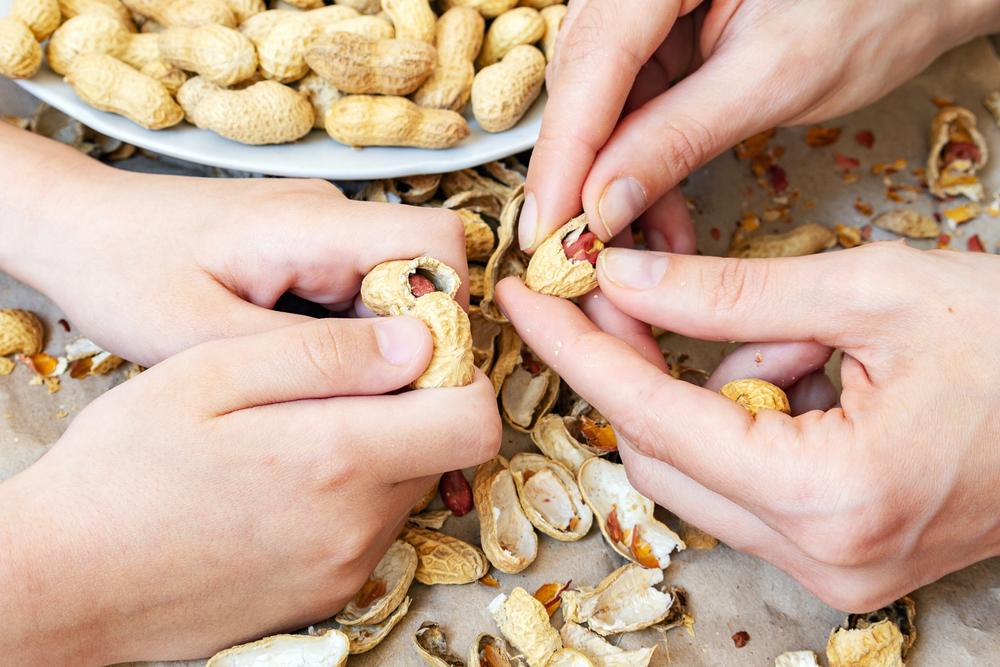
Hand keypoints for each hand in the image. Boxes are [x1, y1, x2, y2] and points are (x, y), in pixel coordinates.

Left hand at [0, 122, 466, 366]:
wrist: (72, 228)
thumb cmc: (122, 273)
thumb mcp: (202, 337)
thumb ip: (307, 356)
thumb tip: (409, 369)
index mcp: (312, 224)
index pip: (439, 243)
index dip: (452, 311)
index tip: (419, 378)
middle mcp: (331, 216)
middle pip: (425, 272)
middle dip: (415, 344)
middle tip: (370, 408)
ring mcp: (320, 231)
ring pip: (393, 291)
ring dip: (379, 347)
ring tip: (329, 396)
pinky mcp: (305, 250)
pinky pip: (357, 295)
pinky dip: (350, 341)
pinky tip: (308, 376)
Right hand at [0, 317, 500, 663]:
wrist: (66, 581)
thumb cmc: (122, 469)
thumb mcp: (211, 373)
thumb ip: (325, 354)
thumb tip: (416, 341)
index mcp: (338, 458)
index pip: (473, 420)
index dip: (457, 375)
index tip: (410, 350)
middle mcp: (359, 524)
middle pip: (443, 450)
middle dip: (414, 408)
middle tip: (339, 385)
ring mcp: (346, 566)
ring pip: (408, 486)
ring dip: (380, 451)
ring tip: (299, 433)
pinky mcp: (329, 593)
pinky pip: (373, 528)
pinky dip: (352, 495)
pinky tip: (287, 482)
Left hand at [496, 242, 999, 610]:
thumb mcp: (872, 292)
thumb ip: (731, 292)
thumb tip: (622, 281)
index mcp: (830, 495)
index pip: (655, 416)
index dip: (578, 351)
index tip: (525, 301)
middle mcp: (823, 556)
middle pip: (666, 452)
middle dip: (634, 365)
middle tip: (619, 290)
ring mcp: (835, 571)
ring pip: (703, 471)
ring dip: (708, 391)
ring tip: (792, 333)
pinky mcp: (843, 559)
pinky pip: (748, 485)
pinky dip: (748, 420)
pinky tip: (809, 374)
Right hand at [519, 0, 999, 251]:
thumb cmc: (871, 3)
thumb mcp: (775, 77)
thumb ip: (681, 136)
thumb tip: (603, 203)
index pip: (590, 65)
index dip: (562, 156)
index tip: (544, 230)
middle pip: (581, 86)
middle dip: (581, 177)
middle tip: (577, 255)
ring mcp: (646, 11)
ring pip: (601, 106)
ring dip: (615, 183)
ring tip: (638, 246)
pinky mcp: (662, 41)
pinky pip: (632, 110)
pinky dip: (643, 168)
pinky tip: (659, 215)